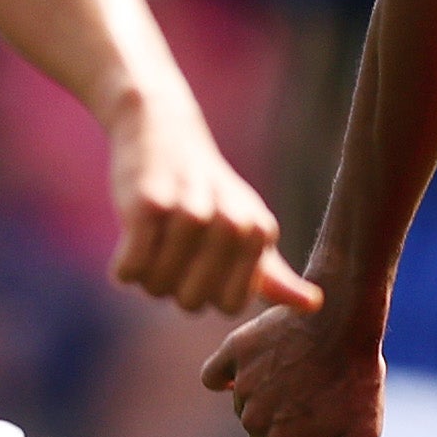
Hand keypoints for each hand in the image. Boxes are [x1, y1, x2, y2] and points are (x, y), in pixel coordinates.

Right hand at [107, 100, 319, 319]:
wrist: (163, 130)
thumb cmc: (208, 192)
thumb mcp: (247, 228)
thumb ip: (273, 276)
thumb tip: (315, 306)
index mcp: (260, 233)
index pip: (228, 305)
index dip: (207, 291)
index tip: (201, 260)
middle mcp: (232, 223)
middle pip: (191, 302)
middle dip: (173, 285)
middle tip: (171, 246)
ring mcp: (190, 213)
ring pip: (157, 288)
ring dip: (146, 273)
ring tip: (153, 238)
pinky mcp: (147, 205)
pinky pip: (130, 271)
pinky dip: (122, 268)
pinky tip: (131, 240)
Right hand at [203, 295, 384, 436]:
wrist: (342, 318)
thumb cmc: (356, 379)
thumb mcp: (362, 435)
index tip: (324, 432)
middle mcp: (253, 419)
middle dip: (284, 430)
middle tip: (314, 403)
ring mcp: (241, 386)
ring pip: (243, 409)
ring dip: (264, 403)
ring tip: (298, 380)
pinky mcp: (234, 353)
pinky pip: (214, 375)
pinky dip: (226, 377)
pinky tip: (246, 372)